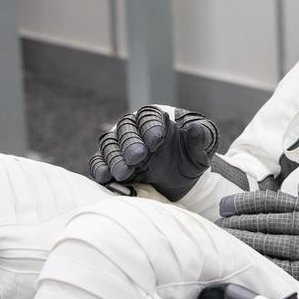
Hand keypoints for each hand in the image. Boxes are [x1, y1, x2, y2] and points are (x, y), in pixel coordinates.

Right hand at [89, 104, 218, 200]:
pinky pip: (98, 162)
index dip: (151, 127)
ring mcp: (120, 147)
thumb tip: (196, 128)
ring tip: (125, 172)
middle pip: (125, 128)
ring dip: (115, 158)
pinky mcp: (110, 164)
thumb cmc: (188, 160)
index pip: (148, 116)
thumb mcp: (200, 152)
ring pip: (109, 144)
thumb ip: (199, 140)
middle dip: (131, 143)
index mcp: (156, 120)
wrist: (178, 182)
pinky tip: (106, 177)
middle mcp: (135, 130)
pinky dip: (99, 168)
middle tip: (138, 158)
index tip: (157, 142)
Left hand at [217, 190, 298, 280]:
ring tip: (226, 240)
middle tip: (220, 223)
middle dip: (239, 221)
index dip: (246, 202)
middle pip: (265, 221)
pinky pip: (277, 265)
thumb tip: (272, 208)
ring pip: (268, 242)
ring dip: (244, 241)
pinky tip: (245, 260)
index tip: (228, 204)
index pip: (271, 201)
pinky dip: (260, 261)